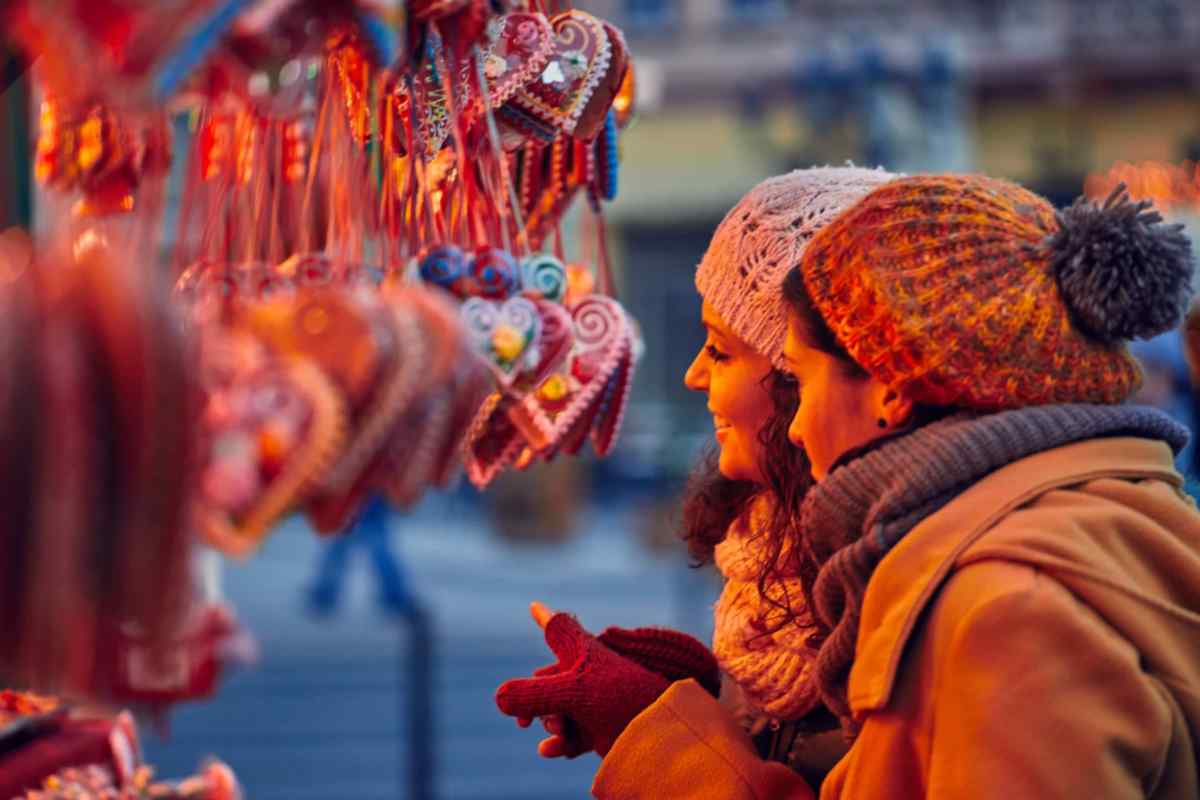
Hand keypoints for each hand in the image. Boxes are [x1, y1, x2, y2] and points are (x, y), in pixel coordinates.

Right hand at [495, 603, 669, 757]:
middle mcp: (588, 673)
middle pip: (545, 680)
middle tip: (524, 719)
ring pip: (555, 709)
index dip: (543, 617)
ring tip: (560, 732)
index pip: (557, 628)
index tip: (533, 604)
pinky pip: (570, 734)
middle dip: (534, 700)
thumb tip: (499, 698)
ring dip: (549, 722)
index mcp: (584, 651)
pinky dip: (558, 742)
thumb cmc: (623, 700)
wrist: (665, 735)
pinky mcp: (600, 729)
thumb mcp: (571, 693)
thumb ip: (530, 694)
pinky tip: (548, 750)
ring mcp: (595, 702)